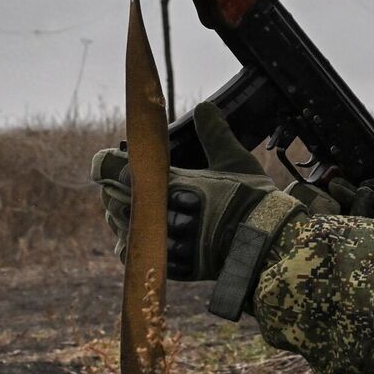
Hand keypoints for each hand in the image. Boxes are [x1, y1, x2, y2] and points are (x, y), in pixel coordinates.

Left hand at [92, 102, 280, 279]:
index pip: (132, 174)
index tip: (104, 162)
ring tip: (120, 213)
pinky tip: (135, 238)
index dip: (113, 168)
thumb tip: (204, 107)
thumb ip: (215, 134)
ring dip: (122, 221)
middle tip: (110, 189)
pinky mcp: (179, 266)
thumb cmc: (254, 200)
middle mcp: (171, 214)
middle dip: (115, 195)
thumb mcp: (236, 160)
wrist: (269, 243)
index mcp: (180, 186)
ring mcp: (174, 242)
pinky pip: (145, 257)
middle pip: (124, 204)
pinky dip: (135, 247)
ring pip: (130, 231)